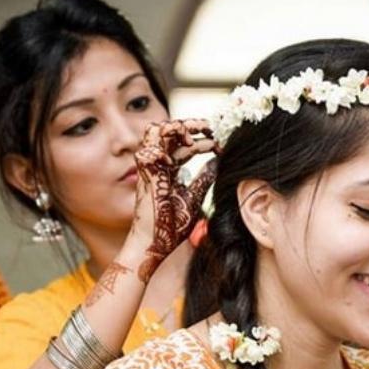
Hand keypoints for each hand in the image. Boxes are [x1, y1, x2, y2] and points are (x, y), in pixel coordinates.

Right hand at [131, 119, 217, 282]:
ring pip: (156, 131)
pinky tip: (191, 142)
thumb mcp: (195, 197)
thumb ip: (204, 179)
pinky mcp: (146, 170)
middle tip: (212, 127)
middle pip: (169, 132)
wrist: (156, 243)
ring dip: (179, 125)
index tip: (222, 142)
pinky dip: (170, 134)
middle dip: (191, 125)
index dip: (203, 140)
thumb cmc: (171, 226)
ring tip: (201, 129)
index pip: (184, 146)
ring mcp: (149, 166)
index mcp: (167, 171)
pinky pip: (152, 142)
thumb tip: (217, 162)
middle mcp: (157, 166)